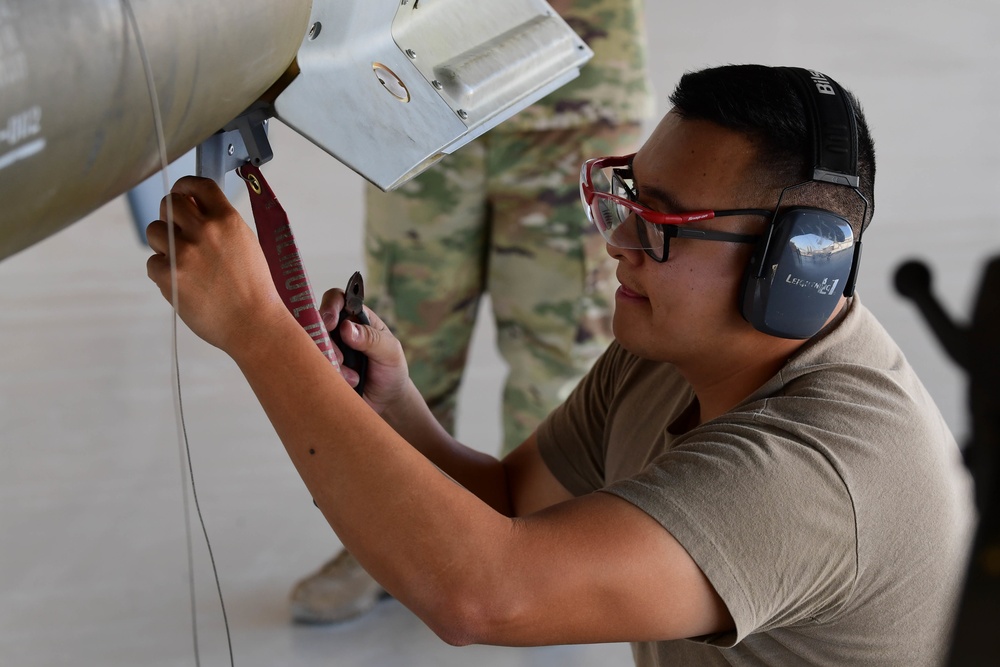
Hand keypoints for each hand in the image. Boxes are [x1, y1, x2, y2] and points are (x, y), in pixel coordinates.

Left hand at [145, 176, 287, 351]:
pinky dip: (163, 273)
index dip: (185, 185)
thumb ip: (220, 225)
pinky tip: (183, 284)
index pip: (198, 185)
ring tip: (182, 262)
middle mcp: (205, 231)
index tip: (181, 192)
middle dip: (170, 214)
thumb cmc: (252, 289)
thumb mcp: (245, 244)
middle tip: (177, 230)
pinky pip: (152, 263)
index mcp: (227, 220)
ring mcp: (185, 252)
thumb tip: (193, 208)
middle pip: (169, 203)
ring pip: (154, 230)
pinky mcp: (169, 275)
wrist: (253, 323)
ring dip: (163, 243)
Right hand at [320, 288, 409, 413]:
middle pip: (316, 323)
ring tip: (352, 378)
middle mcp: (336, 330)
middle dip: (326, 343)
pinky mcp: (319, 368)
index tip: (330, 323)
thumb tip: (347, 327)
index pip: (336, 299)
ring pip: (310, 347)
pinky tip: (345, 385)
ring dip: (328, 363)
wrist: (386, 402)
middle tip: (341, 360)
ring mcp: (326, 349)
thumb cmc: (391, 370)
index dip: (329, 306)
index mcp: (356, 318)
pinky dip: (325, 376)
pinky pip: (309, 367)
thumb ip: (371, 338)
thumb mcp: (390, 352)